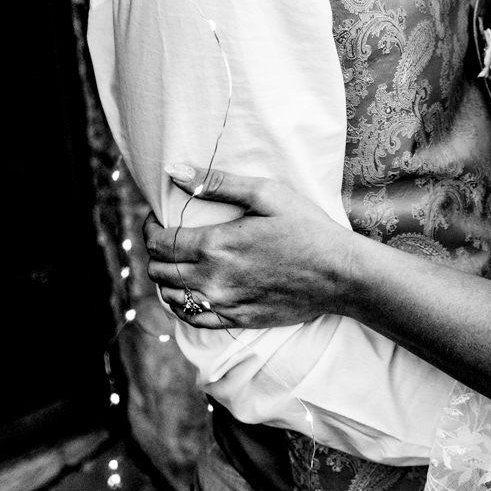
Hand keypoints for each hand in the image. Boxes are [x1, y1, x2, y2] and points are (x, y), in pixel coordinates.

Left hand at [145, 168, 354, 328]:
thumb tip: (174, 171)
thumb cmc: (307, 227)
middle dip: (156, 252)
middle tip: (170, 237)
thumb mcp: (265, 194)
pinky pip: (192, 318)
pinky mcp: (236, 320)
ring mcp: (224, 303)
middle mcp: (212, 279)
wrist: (340, 274)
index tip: (157, 219)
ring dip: (167, 278)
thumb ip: (216, 183)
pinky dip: (183, 304)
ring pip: (170, 296)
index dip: (150, 228)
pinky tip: (192, 290)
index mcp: (215, 245)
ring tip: (180, 262)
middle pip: (158, 270)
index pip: (158, 243)